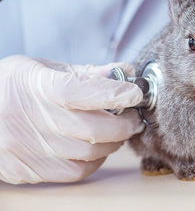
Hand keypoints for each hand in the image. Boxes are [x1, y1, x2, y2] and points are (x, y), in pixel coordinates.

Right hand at [0, 55, 143, 183]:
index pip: (78, 92)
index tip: (135, 93)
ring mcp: (24, 149)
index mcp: (33, 85)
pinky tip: (97, 148)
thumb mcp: (45, 68)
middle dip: (123, 124)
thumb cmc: (13, 85)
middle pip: (90, 129)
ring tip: (117, 131)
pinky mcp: (25, 170)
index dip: (111, 93)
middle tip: (133, 117)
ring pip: (88, 154)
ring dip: (112, 143)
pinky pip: (74, 172)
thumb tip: (126, 71)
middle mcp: (26, 119)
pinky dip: (94, 161)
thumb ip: (87, 72)